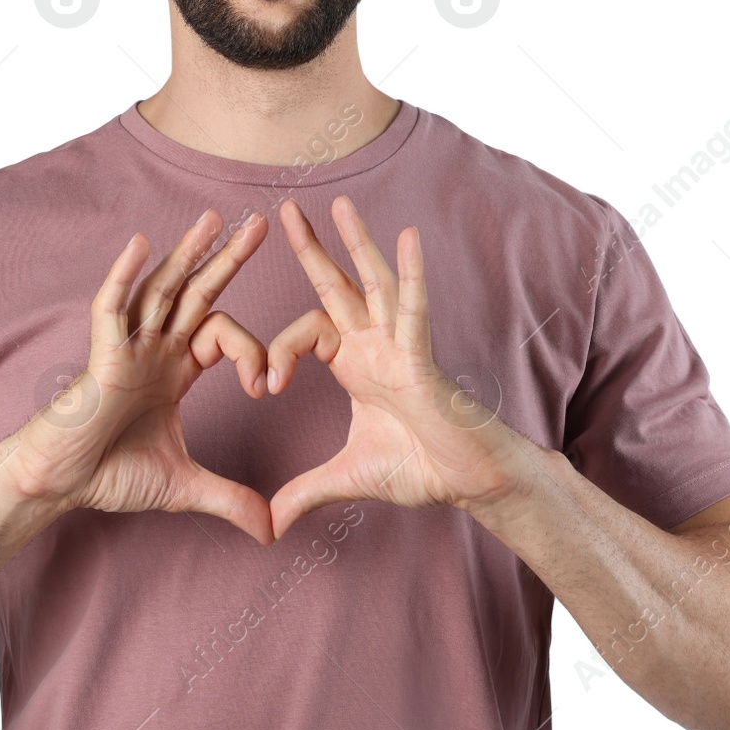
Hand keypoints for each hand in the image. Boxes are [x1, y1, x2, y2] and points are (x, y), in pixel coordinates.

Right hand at [5, 208, 275, 544]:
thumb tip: (272, 532)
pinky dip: (125, 276)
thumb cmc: (110, 475)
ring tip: (212, 218)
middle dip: (228, 259)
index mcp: (175, 370)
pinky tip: (141, 244)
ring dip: (186, 254)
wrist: (60, 486)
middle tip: (259, 223)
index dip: (253, 352)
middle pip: (198, 293)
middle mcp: (154, 349)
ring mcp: (127, 347)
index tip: (266, 386)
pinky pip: (113, 308)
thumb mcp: (183, 487)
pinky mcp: (101, 356)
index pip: (222, 334)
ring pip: (160, 289)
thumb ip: (229, 501)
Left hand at [264, 195, 525, 538]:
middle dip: (311, 249)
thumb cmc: (419, 468)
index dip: (275, 352)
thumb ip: (304, 493)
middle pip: (336, 286)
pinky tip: (407, 236)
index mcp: (355, 363)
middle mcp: (375, 344)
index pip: (304, 334)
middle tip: (285, 211)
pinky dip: (411, 274)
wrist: (467, 481)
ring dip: (357, 243)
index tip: (262, 387)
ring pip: (374, 283)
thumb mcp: (346, 478)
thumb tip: (268, 525)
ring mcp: (400, 345)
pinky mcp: (421, 357)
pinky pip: (414, 308)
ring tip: (339, 204)